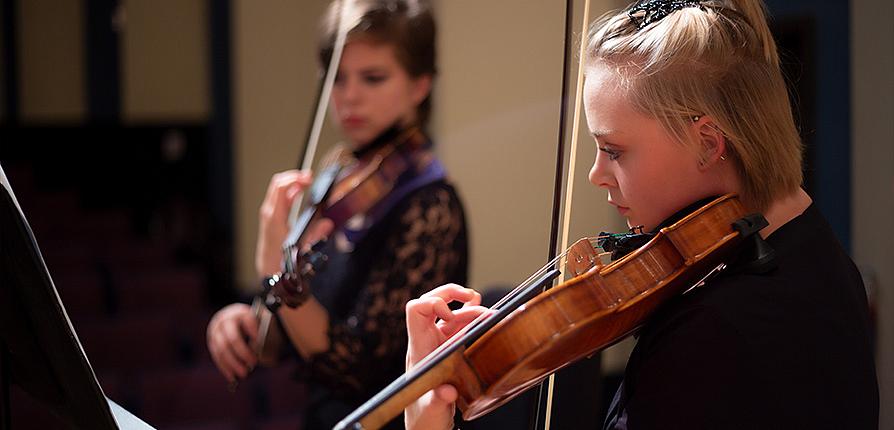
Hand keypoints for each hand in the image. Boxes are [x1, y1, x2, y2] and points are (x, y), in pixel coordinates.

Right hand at [206, 303, 259, 382]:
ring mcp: (216, 331)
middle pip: (233, 338)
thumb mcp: (258, 326)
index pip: (248, 321)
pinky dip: (225, 367)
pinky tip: (232, 376)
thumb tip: (253, 358)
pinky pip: (217, 356)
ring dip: (233, 364)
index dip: (254, 332)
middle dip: (243, 353)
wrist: (235, 320)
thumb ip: (259, 338)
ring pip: (223, 350)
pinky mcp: (211, 342)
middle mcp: (225, 320)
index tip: (260, 343)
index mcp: (240, 312)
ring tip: (244, 374)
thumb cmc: (252, 326)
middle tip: (253, 363)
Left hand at [256, 170, 313, 275]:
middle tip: (310, 177)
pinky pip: (279, 197)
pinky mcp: (271, 216)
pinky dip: (290, 191)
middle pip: (278, 184)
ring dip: (292, 183)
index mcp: (275, 217)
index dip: (295, 179)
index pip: (281, 188)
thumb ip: (315, 235)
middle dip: (295, 177)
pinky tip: (299, 192)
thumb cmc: (282, 259)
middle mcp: (269, 213)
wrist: (270, 268)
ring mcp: (269, 213)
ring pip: (278, 189)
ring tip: (307, 182)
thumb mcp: (301, 248)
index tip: (309, 178)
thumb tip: (327, 223)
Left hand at [405, 284, 487, 429]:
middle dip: (452, 293)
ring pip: (452, 312)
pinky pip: (461, 326)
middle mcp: (428, 341)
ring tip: (488, 315)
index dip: (433, 304)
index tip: (450, 316)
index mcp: (419, 348)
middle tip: (473, 296)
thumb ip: (438, 400)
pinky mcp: (451, 350)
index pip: (416, 310)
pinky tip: (485, 320)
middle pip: (432, 301)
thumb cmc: (425, 417)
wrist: (427, 426)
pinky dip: (474, 320)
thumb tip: (447, 391)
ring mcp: (439, 344)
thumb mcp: (433, 410)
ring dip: (471, 309)